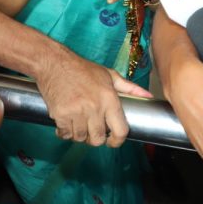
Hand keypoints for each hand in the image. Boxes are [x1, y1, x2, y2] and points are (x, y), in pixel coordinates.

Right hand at [36, 50, 151, 147]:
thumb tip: (148, 96)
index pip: (120, 130)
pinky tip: (66, 123)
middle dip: (95, 138)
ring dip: (79, 135)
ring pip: (80, 138)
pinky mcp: (60, 115)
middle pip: (98, 139)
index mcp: (109, 98)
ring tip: (78, 123)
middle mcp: (94, 107)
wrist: (54, 63)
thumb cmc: (82, 69)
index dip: (118, 140)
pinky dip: (65, 132)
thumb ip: (129, 88)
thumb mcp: (109, 75)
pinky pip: (65, 134)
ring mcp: (76, 112)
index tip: (113, 140)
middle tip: (92, 129)